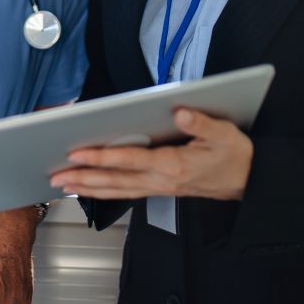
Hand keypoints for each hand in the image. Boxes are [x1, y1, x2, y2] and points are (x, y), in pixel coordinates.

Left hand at [50, 108, 252, 200]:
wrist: (248, 181)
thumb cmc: (233, 155)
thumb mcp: (224, 133)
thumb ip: (200, 123)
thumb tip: (178, 111)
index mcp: (173, 165)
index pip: (130, 160)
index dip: (102, 157)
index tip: (77, 153)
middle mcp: (162, 180)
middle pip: (116, 180)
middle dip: (84, 177)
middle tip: (55, 175)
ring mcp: (159, 187)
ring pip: (117, 190)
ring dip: (89, 187)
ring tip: (63, 183)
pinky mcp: (159, 188)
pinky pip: (126, 191)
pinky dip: (104, 190)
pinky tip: (89, 187)